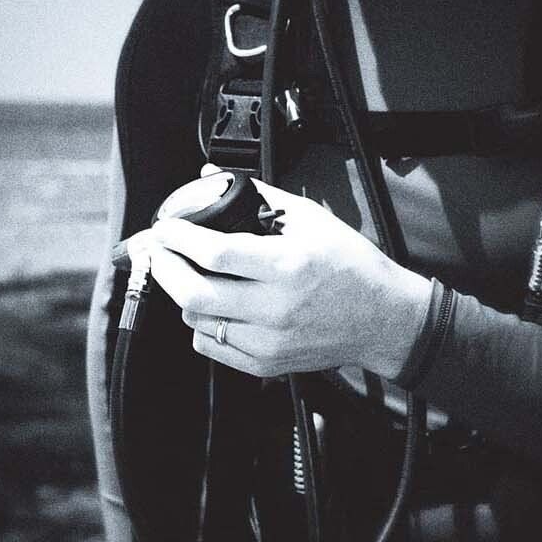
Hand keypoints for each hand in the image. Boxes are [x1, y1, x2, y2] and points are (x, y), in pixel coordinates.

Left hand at [145, 170, 431, 379]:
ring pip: (196, 321)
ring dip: (182, 293)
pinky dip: (200, 322)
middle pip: (193, 294)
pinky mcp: (265, 364)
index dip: (178, 238)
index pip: (214, 254)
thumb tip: (209, 178)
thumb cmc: (351, 267)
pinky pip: (210, 345)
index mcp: (287, 266)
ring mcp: (268, 342)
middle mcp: (275, 309)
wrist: (383, 319)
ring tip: (186, 273)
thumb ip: (257, 196)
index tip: (164, 227)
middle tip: (158, 250)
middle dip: (164, 268)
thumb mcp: (310, 219)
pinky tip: (211, 304)